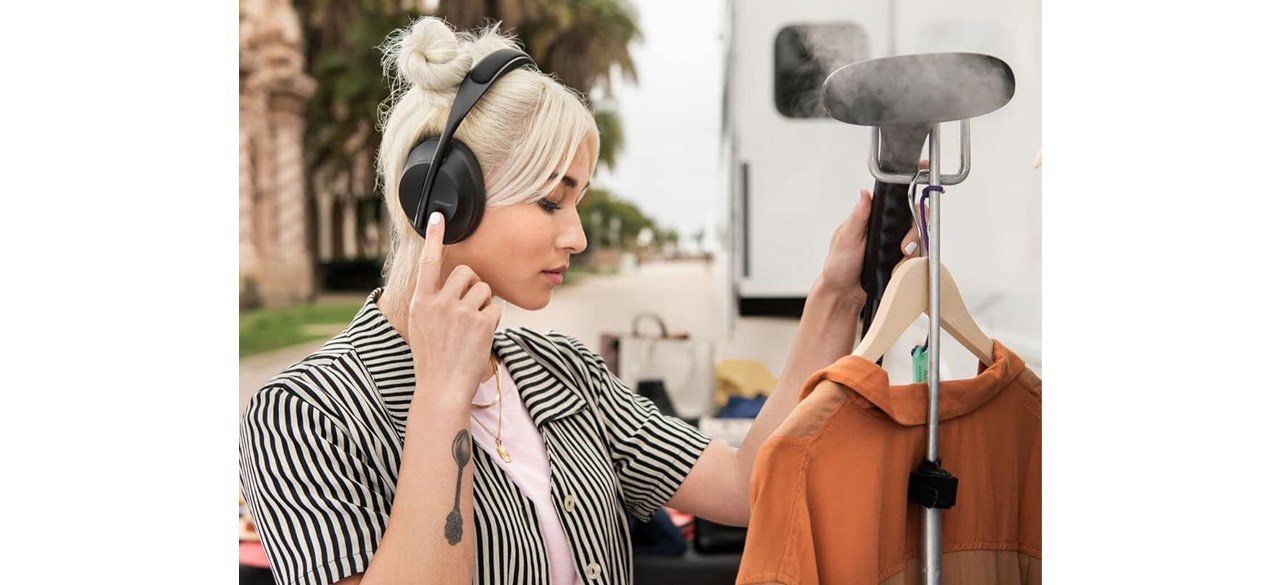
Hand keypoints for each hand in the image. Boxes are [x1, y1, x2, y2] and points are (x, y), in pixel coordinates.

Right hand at [407, 212, 501, 400]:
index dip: (434, 238)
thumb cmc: (432, 356)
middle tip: (467, 309)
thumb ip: (430, 300)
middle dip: (472, 285)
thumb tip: (445, 279)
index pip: (428, 262)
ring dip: (483, 304)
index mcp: (421, 301)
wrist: (442, 387)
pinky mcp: (481, 322)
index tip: (438, 217)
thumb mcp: (421, 324)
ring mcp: (460, 312)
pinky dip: (492, 321)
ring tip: (471, 327)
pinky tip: (479, 337)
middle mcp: (439, 302)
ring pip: (484, 289)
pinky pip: (495, 308)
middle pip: (466, 272)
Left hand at [818, 161, 926, 303]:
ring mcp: (896, 243)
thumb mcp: (845, 239)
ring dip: (912, 250)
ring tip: (898, 259)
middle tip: (903, 246)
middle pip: (916, 218)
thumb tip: (864, 194)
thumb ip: (858, 217)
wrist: (843, 293)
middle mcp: (887, 228)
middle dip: (915, 232)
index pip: (896, 199)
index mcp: (873, 217)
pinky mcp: (901, 259)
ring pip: (919, 239)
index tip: (923, 177)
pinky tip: (897, 270)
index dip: (912, 189)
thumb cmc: (838, 266)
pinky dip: (909, 264)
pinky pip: (916, 258)